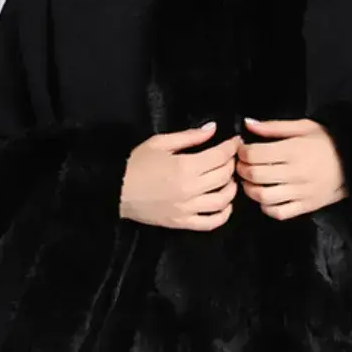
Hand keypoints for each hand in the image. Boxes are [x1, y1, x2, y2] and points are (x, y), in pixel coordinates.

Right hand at [119, 122, 241, 229]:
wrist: (116, 190)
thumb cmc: (136, 164)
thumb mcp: (160, 143)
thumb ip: (189, 136)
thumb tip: (213, 129)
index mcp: (185, 166)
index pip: (220, 156)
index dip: (231, 146)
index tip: (235, 141)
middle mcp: (191, 189)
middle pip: (224, 176)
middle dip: (232, 163)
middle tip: (230, 157)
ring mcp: (188, 208)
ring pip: (223, 200)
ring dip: (231, 188)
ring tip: (227, 179)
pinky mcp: (182, 222)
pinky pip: (211, 222)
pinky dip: (224, 214)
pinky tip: (224, 204)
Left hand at [235, 117, 346, 219]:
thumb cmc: (326, 141)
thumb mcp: (304, 127)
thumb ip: (274, 126)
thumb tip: (247, 124)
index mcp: (294, 150)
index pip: (255, 154)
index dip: (242, 152)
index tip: (243, 150)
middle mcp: (296, 173)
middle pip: (255, 175)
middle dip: (241, 169)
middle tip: (242, 165)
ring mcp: (301, 193)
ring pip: (263, 196)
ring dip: (250, 189)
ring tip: (250, 182)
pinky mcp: (306, 207)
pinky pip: (278, 212)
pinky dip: (266, 207)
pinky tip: (266, 197)